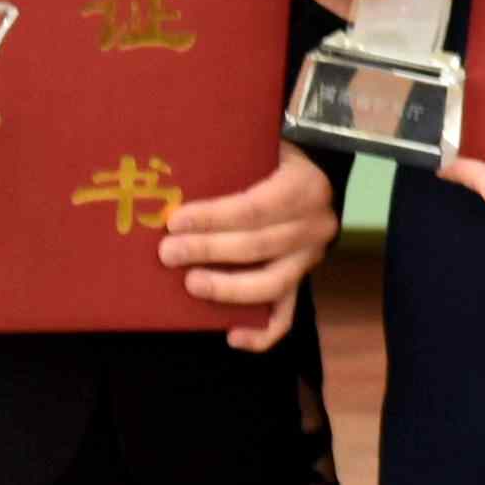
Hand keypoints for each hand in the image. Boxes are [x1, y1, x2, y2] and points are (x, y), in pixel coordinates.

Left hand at [162, 145, 342, 349]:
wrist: (316, 175)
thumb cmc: (275, 159)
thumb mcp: (263, 147)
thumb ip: (232, 159)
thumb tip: (175, 174)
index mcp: (303, 188)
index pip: (254, 208)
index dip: (213, 218)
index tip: (175, 221)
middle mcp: (314, 227)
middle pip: (258, 247)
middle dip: (208, 250)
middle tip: (168, 253)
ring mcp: (309, 259)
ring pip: (272, 285)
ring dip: (228, 288)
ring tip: (190, 285)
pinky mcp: (302, 282)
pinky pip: (286, 316)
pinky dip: (261, 333)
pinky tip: (231, 337)